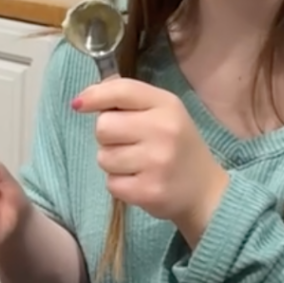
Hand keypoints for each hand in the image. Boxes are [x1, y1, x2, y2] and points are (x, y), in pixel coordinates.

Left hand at [72, 79, 228, 244]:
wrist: (204, 191)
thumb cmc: (176, 145)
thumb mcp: (162, 112)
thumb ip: (128, 99)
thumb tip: (86, 96)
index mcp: (166, 105)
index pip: (122, 90)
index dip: (94, 96)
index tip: (79, 104)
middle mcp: (163, 130)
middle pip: (103, 126)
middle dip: (107, 136)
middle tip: (128, 143)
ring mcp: (157, 162)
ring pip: (104, 157)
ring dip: (113, 162)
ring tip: (137, 164)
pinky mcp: (149, 191)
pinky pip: (111, 183)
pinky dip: (119, 184)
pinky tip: (139, 181)